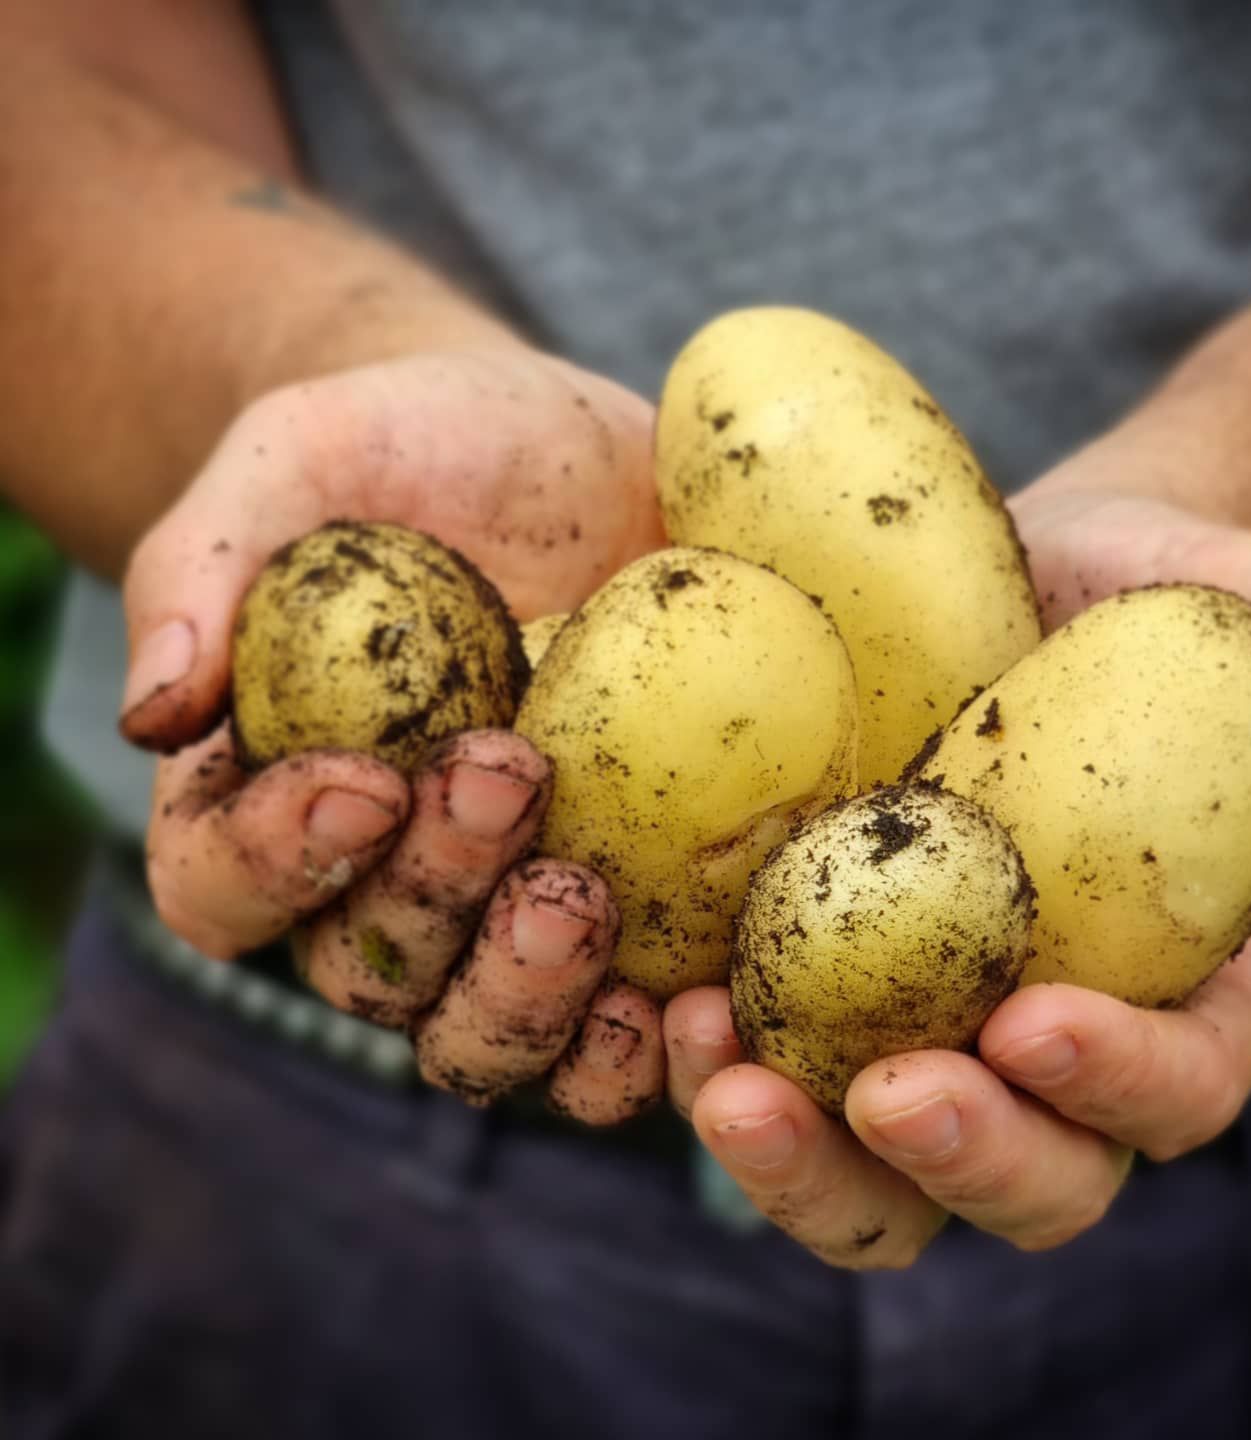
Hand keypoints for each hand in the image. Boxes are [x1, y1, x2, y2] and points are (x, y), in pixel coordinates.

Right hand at [121, 344, 667, 1120]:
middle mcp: (386, 880)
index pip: (223, 882)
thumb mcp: (302, 456)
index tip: (366, 778)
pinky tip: (703, 999)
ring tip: (595, 921)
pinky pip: (636, 1015)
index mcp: (273, 796)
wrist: (557, 449)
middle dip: (435, 902)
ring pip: (495, 1032)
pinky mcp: (638, 899)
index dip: (275, 861)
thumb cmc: (407, 446)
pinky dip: (661, 1038)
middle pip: (374, 974)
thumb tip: (153, 710)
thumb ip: (209, 564)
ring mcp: (515, 903)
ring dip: (540, 1006)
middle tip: (508, 781)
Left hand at [667, 487, 1250, 1265]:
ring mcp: (921, 1040)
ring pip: (881, 1184)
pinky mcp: (811, 1005)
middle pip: (1035, 1181)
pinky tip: (663, 1002)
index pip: (1181, 1083)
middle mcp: (1051, 1047)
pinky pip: (769, 1086)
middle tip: (880, 1092)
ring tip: (718, 1067)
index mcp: (1181, 984)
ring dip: (806, 1159)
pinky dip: (715, 1076)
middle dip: (963, 1157)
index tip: (1031, 1019)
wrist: (987, 596)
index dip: (1120, 1080)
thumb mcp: (1221, 586)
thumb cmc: (1120, 600)